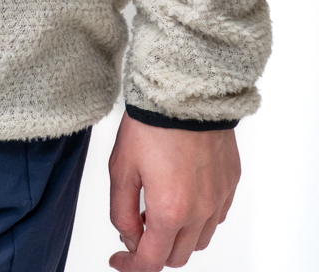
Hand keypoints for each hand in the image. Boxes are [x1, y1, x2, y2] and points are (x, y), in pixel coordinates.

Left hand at [108, 110, 239, 269]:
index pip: (152, 260)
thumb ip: (122, 210)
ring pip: (199, 240)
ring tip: (156, 209)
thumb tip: (128, 236)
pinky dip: (197, 219)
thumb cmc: (151, 125)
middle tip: (135, 229)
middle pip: (177, 256)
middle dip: (154, 250)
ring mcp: (219, 200)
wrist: (184, 94)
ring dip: (177, 236)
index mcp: (170, 211)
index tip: (119, 261)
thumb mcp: (121, 168)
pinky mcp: (230, 185)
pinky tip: (181, 198)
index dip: (131, 266)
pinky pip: (216, 217)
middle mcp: (200, 212)